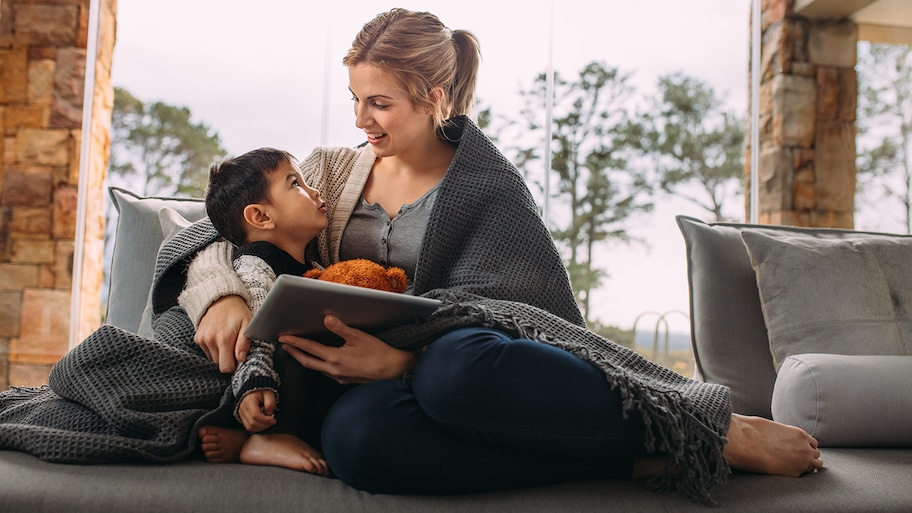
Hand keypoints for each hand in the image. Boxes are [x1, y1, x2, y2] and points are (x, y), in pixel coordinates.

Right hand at [194, 295, 251, 372]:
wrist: (221, 299)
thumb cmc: (237, 312)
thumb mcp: (247, 324)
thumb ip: (244, 343)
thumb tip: (241, 359)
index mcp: (223, 339)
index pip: (225, 367)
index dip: (233, 366)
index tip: (238, 358)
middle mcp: (210, 340)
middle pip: (218, 364)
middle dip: (227, 360)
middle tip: (234, 347)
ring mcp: (202, 339)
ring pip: (212, 359)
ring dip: (220, 354)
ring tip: (226, 341)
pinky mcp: (197, 338)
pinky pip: (206, 352)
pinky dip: (213, 348)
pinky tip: (219, 338)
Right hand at [238, 389, 276, 432]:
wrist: (254, 390)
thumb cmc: (262, 391)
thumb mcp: (269, 394)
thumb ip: (270, 403)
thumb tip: (269, 414)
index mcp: (249, 401)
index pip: (255, 415)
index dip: (265, 420)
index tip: (273, 420)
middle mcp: (243, 408)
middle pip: (252, 423)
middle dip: (264, 425)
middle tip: (272, 421)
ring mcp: (241, 413)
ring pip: (250, 427)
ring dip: (261, 427)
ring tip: (268, 422)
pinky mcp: (242, 417)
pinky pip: (248, 427)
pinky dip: (257, 428)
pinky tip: (263, 423)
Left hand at [280, 315, 418, 383]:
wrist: (392, 369)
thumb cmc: (378, 352)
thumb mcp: (358, 337)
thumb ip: (340, 328)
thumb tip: (326, 319)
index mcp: (334, 358)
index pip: (309, 348)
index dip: (295, 342)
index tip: (284, 338)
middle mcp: (333, 370)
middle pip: (307, 362)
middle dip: (294, 353)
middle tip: (284, 346)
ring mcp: (339, 377)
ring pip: (316, 368)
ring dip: (305, 359)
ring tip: (299, 351)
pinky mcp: (345, 380)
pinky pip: (326, 372)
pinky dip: (318, 365)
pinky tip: (320, 360)